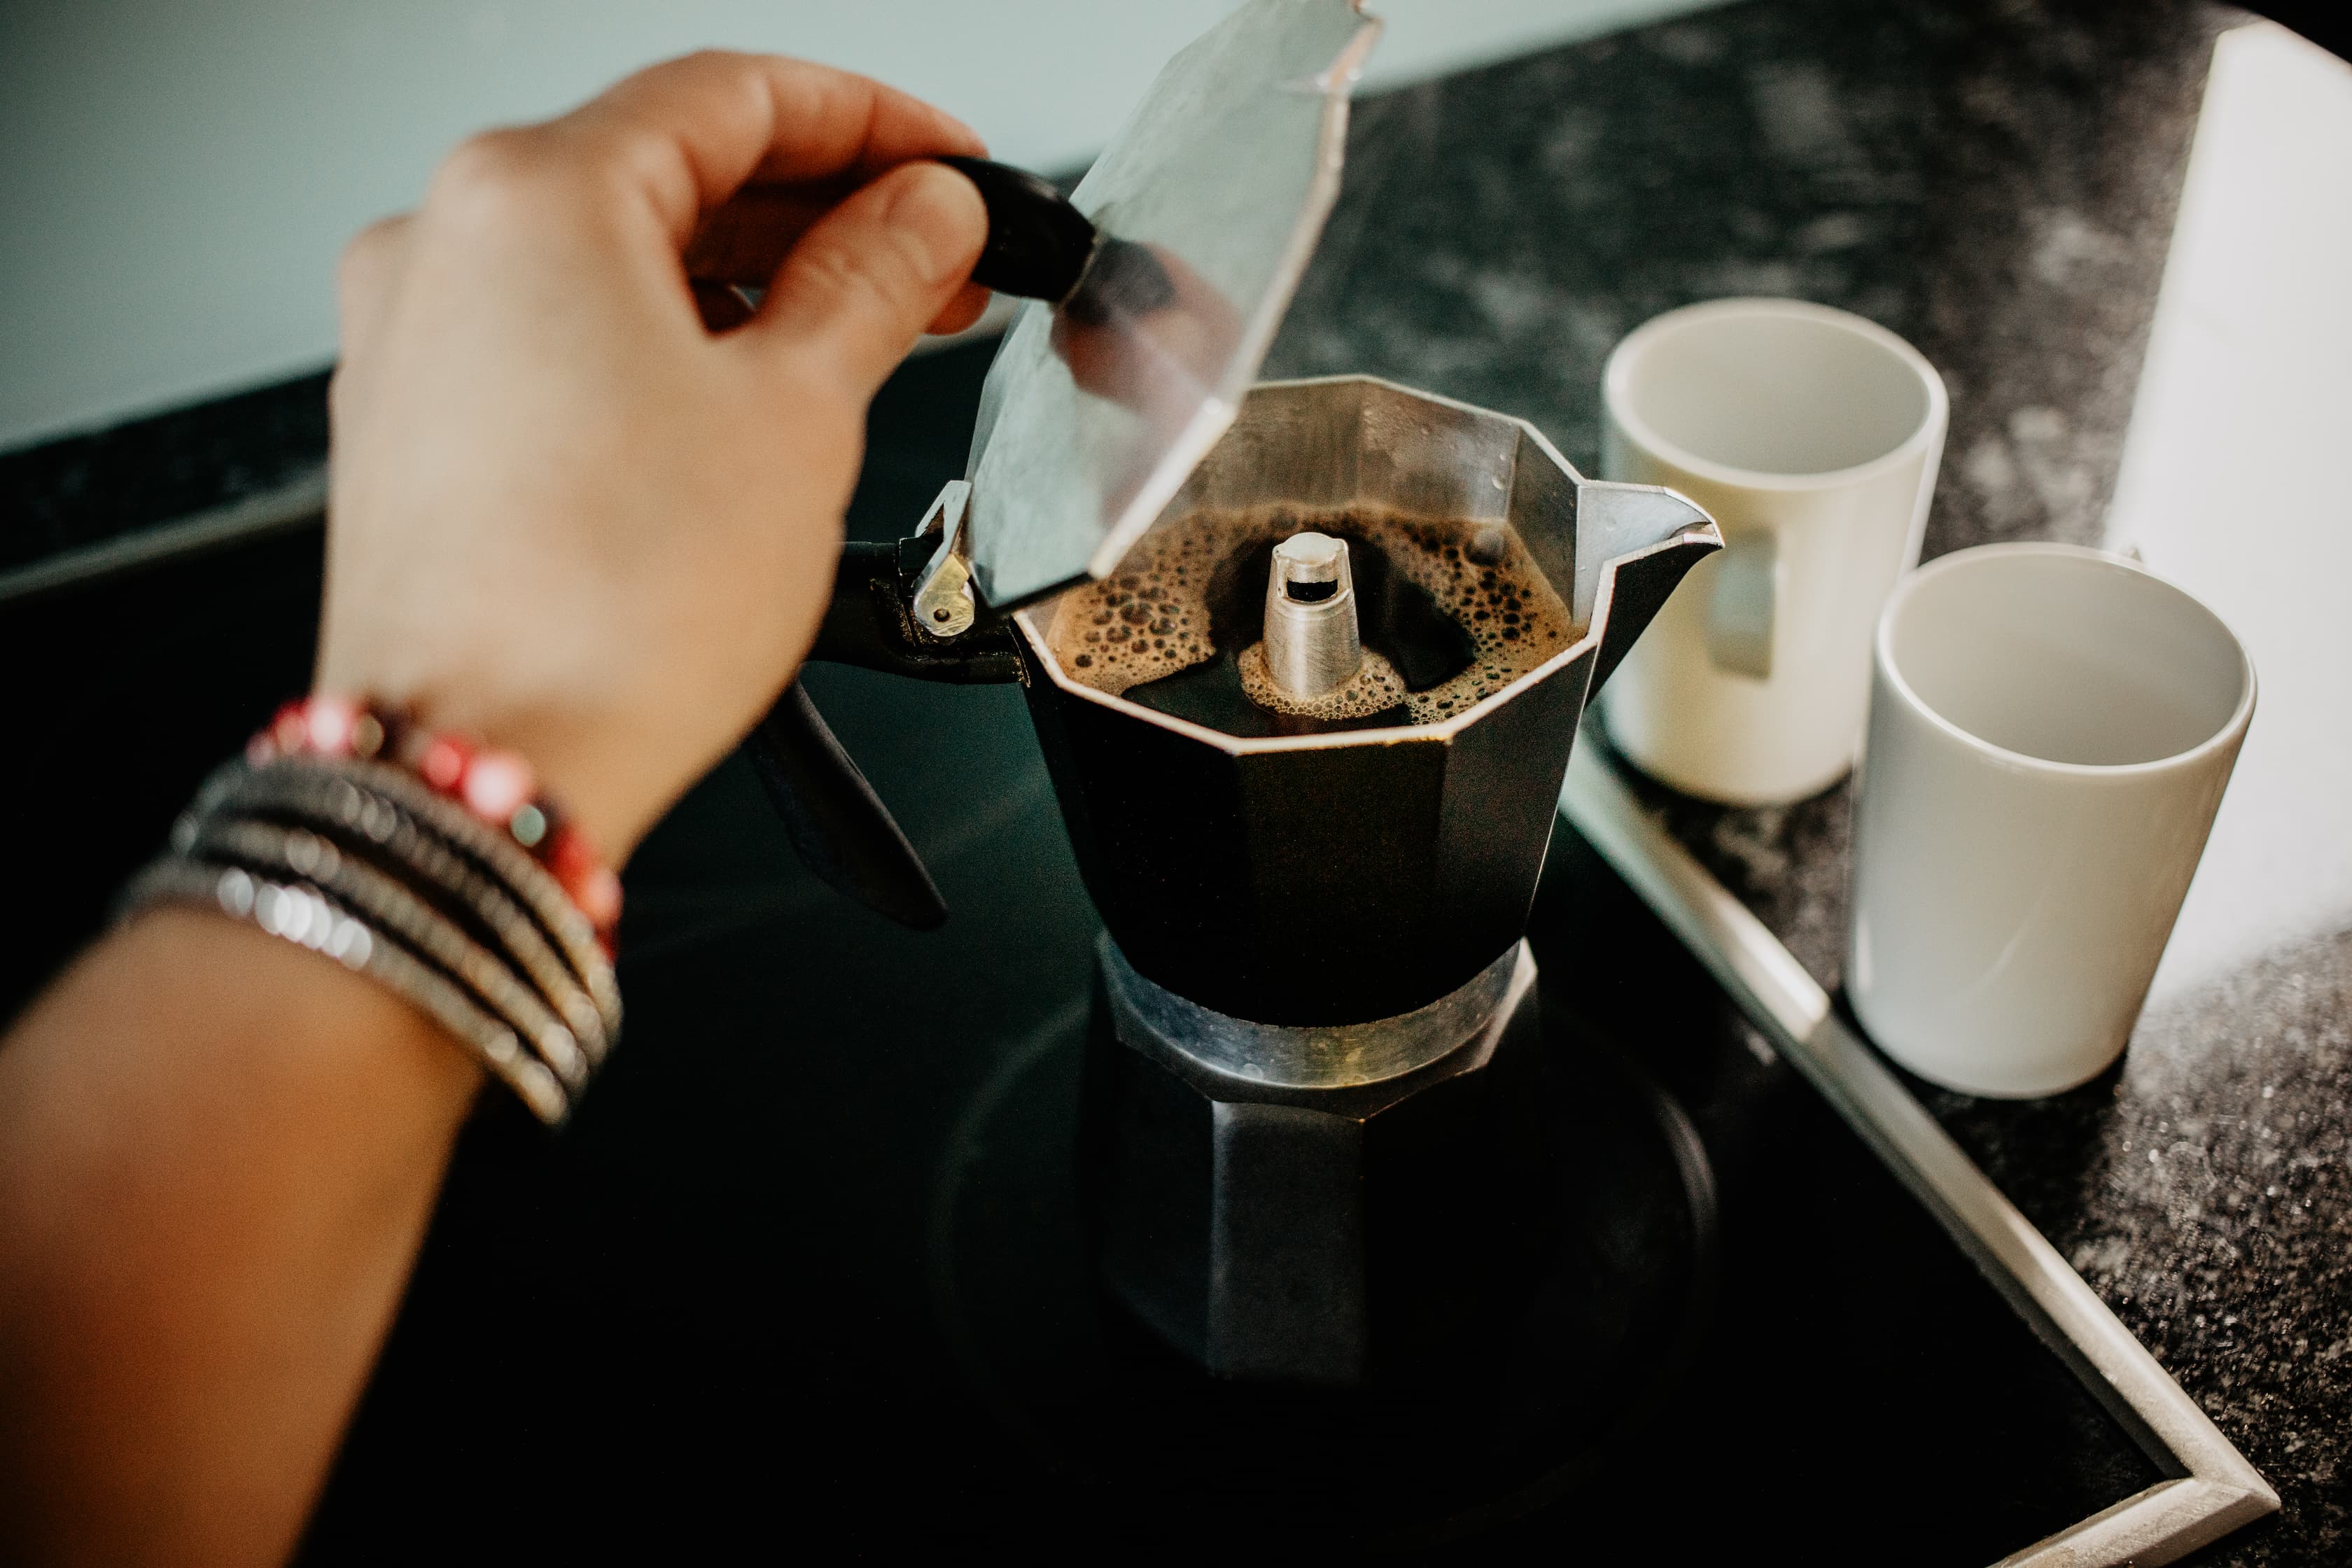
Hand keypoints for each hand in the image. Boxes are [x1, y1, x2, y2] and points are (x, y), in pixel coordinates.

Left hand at [316, 51, 989, 858]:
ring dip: (749, 284)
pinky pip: (563, 337)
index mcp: (531, 196)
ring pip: (614, 260)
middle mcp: (443, 243)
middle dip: (819, 210)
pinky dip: (666, 345)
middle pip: (666, 170)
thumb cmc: (608, 613)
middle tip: (936, 261)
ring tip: (865, 336)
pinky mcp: (416, 424)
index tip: (949, 164)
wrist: (486, 771)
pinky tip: (751, 397)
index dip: (872, 123)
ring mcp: (415, 335)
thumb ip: (874, 282)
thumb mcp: (798, 417)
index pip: (733, 95)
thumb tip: (925, 216)